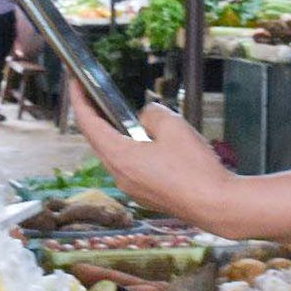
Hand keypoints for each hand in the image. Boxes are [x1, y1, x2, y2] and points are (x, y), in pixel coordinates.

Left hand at [68, 88, 233, 226]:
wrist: (216, 206)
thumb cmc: (195, 169)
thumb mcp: (173, 127)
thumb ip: (152, 114)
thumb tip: (145, 118)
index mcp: (120, 157)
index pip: (89, 125)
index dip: (79, 101)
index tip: (74, 84)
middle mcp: (120, 175)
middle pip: (97, 141)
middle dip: (93, 117)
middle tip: (91, 96)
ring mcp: (132, 188)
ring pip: (114, 156)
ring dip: (112, 135)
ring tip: (117, 117)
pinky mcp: (146, 195)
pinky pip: (130, 168)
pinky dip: (129, 150)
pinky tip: (143, 142)